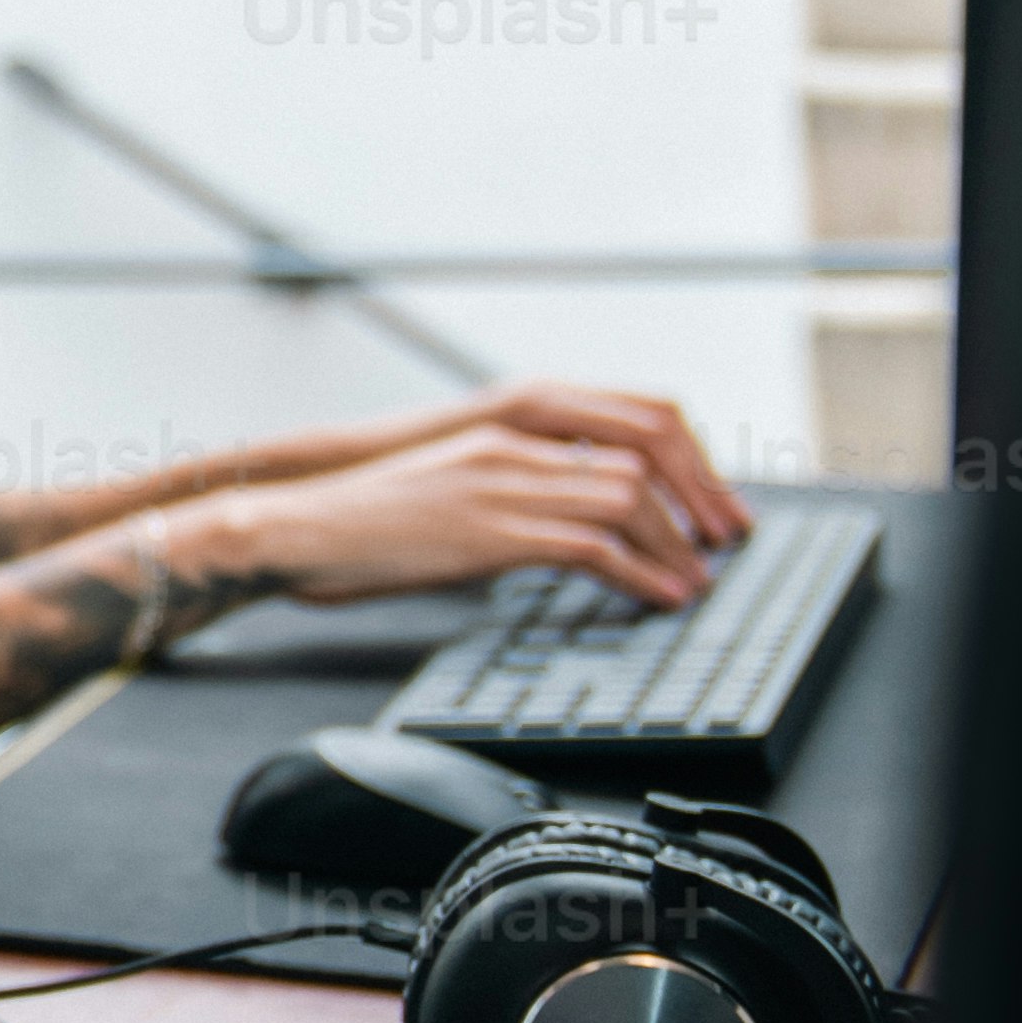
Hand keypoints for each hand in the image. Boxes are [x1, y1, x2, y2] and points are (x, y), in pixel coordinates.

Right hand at [215, 409, 725, 619]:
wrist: (298, 527)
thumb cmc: (364, 523)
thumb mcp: (449, 494)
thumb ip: (507, 495)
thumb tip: (562, 529)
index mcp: (508, 432)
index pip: (627, 424)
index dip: (684, 465)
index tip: (708, 508)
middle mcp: (514, 448)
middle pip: (641, 457)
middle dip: (696, 504)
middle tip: (722, 546)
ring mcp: (502, 486)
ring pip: (626, 497)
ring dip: (674, 544)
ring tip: (693, 581)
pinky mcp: (489, 532)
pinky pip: (590, 547)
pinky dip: (638, 575)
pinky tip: (657, 598)